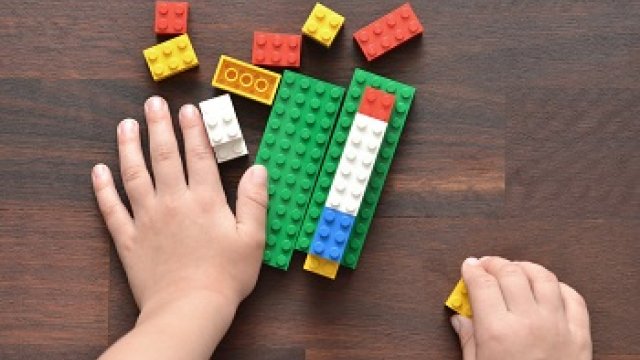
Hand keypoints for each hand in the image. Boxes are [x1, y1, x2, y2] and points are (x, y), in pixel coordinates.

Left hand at [92, 96, 266, 358]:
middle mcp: (173, 202)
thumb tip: (258, 169)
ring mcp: (147, 219)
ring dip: (129, 147)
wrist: (189, 309)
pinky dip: (103, 189)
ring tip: (126, 125)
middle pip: (164, 156)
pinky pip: (112, 209)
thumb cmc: (226, 277)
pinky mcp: (129, 239)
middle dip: (159, 127)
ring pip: (134, 175)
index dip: (194, 130)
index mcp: (205, 201)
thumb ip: (255, 201)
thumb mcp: (253, 239)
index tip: (188, 109)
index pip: (199, 156)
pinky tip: (98, 171)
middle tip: (153, 104)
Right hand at [451, 256, 591, 359]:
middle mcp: (529, 322)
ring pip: (543, 277)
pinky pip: (574, 298)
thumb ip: (469, 340)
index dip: (472, 269)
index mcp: (498, 332)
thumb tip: (460, 319)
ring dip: (526, 268)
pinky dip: (559, 286)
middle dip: (495, 263)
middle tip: (486, 265)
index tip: (468, 265)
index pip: (482, 283)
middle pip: (511, 273)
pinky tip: (547, 288)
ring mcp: (557, 327)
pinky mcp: (580, 336)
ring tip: (515, 270)